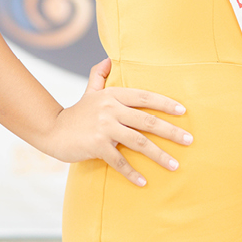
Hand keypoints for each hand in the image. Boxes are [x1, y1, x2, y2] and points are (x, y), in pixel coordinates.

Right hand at [37, 58, 190, 184]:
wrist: (51, 131)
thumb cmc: (77, 113)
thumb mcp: (90, 93)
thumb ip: (99, 76)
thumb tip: (108, 59)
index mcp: (113, 95)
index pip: (145, 97)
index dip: (165, 103)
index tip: (184, 112)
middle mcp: (111, 110)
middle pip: (148, 121)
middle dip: (171, 132)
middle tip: (190, 140)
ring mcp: (104, 129)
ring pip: (138, 142)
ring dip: (159, 155)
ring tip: (175, 165)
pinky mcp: (96, 146)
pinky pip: (118, 161)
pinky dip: (132, 172)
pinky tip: (144, 182)